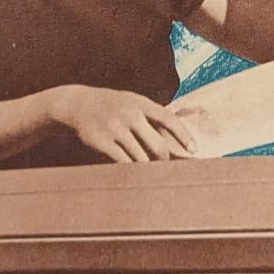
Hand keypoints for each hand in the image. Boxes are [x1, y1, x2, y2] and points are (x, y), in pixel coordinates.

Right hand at [52, 85, 195, 163]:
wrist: (79, 103)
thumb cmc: (113, 105)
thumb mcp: (132, 101)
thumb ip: (151, 115)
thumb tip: (176, 135)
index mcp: (141, 103)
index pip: (169, 119)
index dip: (183, 135)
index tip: (194, 150)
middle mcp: (130, 114)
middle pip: (157, 144)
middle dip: (164, 159)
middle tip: (166, 167)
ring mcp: (116, 128)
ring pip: (140, 157)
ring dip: (147, 167)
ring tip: (150, 172)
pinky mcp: (103, 142)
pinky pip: (123, 162)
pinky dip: (130, 169)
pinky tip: (133, 171)